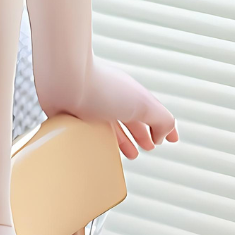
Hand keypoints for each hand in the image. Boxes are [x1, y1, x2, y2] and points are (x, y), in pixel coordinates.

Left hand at [38, 56, 178, 159]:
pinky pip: (87, 130)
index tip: (172, 140)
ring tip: (130, 154)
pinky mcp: (71, 114)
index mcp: (130, 94)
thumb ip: (162, 119)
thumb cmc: (102, 87)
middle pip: (131, 118)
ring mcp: (90, 106)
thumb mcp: (143, 104)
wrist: (63, 80)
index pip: (152, 111)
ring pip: (109, 126)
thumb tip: (163, 135)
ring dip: (122, 140)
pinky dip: (97, 140)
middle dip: (142, 134)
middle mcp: (111, 98)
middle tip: (149, 148)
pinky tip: (98, 150)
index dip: (164, 126)